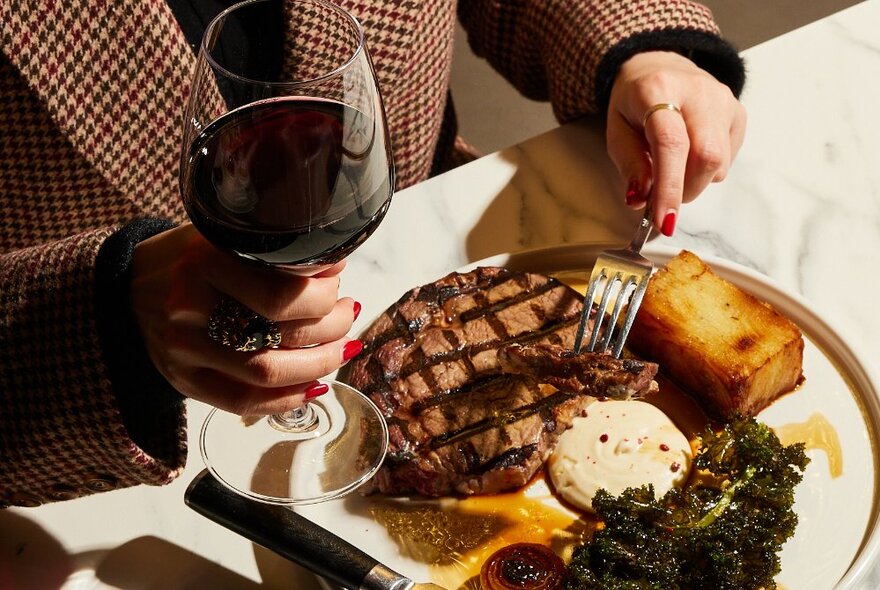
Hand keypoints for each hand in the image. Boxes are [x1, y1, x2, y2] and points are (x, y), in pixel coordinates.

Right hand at [130, 223, 360, 414]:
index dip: (324, 297)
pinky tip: (314, 385)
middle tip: (347, 316)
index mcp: (204, 259)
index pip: (283, 294)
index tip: (338, 287)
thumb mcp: (226, 236)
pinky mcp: (184, 381)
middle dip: (332, 330)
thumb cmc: (190, 258)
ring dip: (319, 365)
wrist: (127, 288)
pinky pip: (244, 402)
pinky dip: (288, 399)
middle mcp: (190, 306)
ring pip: (268, 374)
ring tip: (339, 348)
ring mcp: (184, 349)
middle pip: (282, 335)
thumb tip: (336, 266)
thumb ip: (277, 252)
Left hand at [606, 50, 746, 235]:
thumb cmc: (634, 103)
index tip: (664, 220)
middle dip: (685, 190)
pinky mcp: (738, 111)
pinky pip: (729, 157)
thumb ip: (630, 165)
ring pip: (720, 161)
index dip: (669, 187)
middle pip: (706, 156)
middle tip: (664, 198)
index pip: (671, 144)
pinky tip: (691, 154)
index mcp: (658, 90)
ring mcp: (723, 99)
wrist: (658, 65)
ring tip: (674, 168)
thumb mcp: (617, 131)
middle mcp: (697, 90)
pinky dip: (708, 170)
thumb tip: (641, 200)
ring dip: (695, 181)